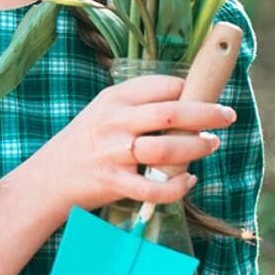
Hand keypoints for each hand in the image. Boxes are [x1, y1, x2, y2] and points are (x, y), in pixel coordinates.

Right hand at [34, 74, 237, 211]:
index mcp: (113, 99)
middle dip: (208, 113)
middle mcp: (114, 122)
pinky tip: (187, 181)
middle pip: (171, 112)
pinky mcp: (114, 183)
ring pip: (168, 148)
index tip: (206, 93)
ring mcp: (114, 153)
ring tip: (210, 144)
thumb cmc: (82, 144)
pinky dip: (178, 186)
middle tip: (228, 115)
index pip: (162, 85)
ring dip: (197, 146)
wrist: (47, 179)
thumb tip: (183, 101)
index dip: (190, 89)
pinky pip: (156, 188)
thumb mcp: (102, 112)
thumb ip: (136, 106)